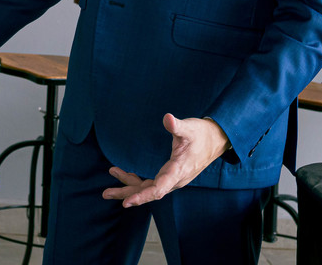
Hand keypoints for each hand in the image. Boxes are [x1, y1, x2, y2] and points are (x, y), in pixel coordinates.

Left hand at [102, 114, 230, 207]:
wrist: (215, 140)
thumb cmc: (201, 134)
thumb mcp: (190, 128)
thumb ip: (177, 126)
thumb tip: (168, 119)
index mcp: (178, 170)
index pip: (158, 188)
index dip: (142, 196)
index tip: (127, 202)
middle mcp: (175, 179)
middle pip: (149, 191)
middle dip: (128, 193)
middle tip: (106, 193)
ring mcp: (173, 178)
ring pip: (149, 188)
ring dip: (129, 186)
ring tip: (110, 179)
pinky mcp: (171, 174)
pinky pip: (152, 183)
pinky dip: (137, 181)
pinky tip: (126, 175)